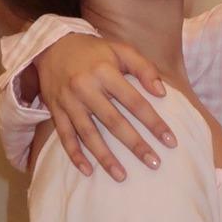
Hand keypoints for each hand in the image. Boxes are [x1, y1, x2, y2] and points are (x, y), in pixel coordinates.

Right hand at [34, 36, 176, 180]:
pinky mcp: (55, 111)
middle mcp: (86, 88)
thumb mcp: (121, 49)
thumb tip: (162, 92)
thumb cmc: (93, 51)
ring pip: (88, 134)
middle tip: (154, 164)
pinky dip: (75, 155)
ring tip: (122, 176)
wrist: (51, 45)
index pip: (135, 102)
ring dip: (105, 157)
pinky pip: (65, 136)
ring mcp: (69, 102)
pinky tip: (87, 171)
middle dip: (135, 144)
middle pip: (113, 122)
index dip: (153, 122)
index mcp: (105, 72)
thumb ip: (144, 68)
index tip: (170, 141)